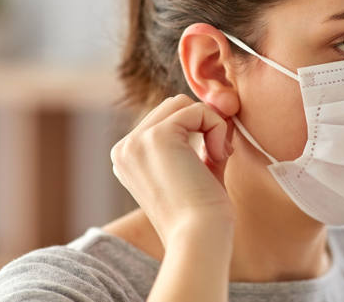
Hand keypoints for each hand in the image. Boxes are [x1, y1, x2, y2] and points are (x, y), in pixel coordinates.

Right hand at [110, 94, 235, 245]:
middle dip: (202, 124)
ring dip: (210, 124)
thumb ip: (202, 141)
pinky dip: (217, 128)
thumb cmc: (203, 213)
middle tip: (218, 157)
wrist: (199, 238)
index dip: (196, 132)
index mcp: (127, 158)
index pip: (165, 120)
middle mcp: (124, 149)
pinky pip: (198, 110)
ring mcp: (136, 142)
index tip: (211, 163)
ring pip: (182, 104)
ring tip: (218, 157)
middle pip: (172, 106)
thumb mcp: (196, 170)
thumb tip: (219, 108)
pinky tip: (219, 156)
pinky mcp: (157, 136)